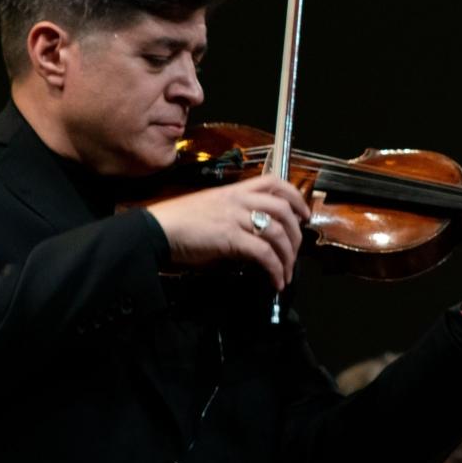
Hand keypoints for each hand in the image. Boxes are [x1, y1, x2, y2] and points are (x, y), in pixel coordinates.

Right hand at [145, 175, 310, 290]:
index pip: (274, 182)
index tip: (303, 214)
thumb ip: (235, 216)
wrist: (157, 229)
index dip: (296, 197)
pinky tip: (275, 280)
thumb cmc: (179, 222)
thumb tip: (254, 236)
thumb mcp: (212, 210)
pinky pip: (264, 253)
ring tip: (287, 272)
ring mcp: (235, 217)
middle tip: (297, 251)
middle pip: (284, 209)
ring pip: (278, 232)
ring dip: (288, 256)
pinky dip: (275, 269)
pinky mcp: (230, 237)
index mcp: (235, 190)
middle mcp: (239, 200)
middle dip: (297, 233)